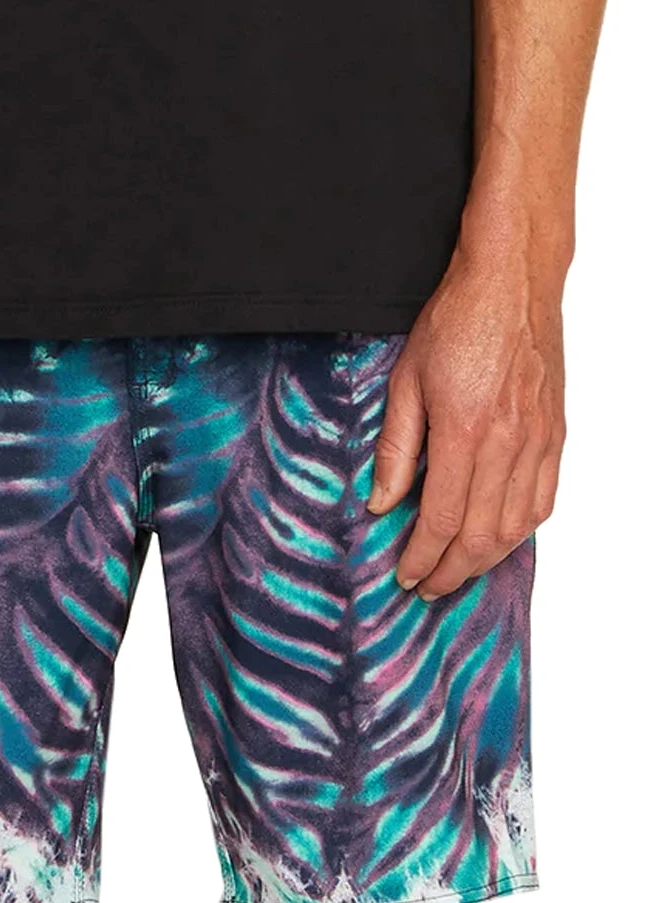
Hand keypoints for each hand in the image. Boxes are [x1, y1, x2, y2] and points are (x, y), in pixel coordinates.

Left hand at [367, 245, 565, 600]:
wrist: (511, 281)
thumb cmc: (456, 323)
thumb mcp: (405, 383)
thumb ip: (395, 449)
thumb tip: (381, 504)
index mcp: (466, 432)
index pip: (443, 519)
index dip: (423, 557)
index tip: (405, 576)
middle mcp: (509, 443)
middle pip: (481, 534)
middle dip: (451, 571)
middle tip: (426, 588)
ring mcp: (538, 440)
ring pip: (516, 526)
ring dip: (485, 560)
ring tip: (457, 573)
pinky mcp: (555, 433)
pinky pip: (544, 499)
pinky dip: (520, 531)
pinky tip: (499, 541)